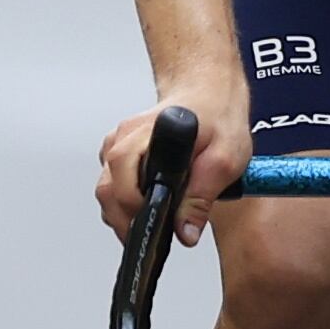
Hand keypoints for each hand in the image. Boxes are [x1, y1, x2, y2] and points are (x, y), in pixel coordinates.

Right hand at [97, 78, 249, 244]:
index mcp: (146, 135)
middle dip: (124, 219)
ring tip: (149, 222)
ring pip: (105, 189)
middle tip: (148, 235)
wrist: (209, 93)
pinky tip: (144, 205)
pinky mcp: (119, 152)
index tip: (151, 227)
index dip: (135, 211)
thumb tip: (185, 232)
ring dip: (123, 212)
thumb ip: (201, 198)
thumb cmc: (217, 118)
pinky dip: (124, 200)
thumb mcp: (224, 160)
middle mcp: (124, 138)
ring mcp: (118, 143)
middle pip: (107, 190)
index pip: (122, 183)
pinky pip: (111, 183)